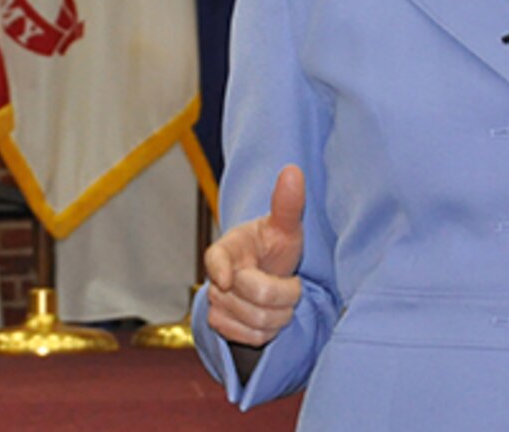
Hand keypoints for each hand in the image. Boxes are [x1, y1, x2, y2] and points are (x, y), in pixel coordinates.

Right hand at [203, 164, 305, 346]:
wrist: (267, 276)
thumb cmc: (275, 247)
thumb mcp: (286, 226)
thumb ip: (288, 203)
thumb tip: (293, 170)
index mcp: (227, 247)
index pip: (216, 260)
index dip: (222, 271)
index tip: (229, 279)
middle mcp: (216, 277)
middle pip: (259, 295)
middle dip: (287, 293)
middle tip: (291, 284)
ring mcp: (216, 303)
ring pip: (257, 321)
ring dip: (280, 314)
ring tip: (282, 299)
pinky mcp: (220, 326)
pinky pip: (252, 338)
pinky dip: (269, 331)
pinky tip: (270, 315)